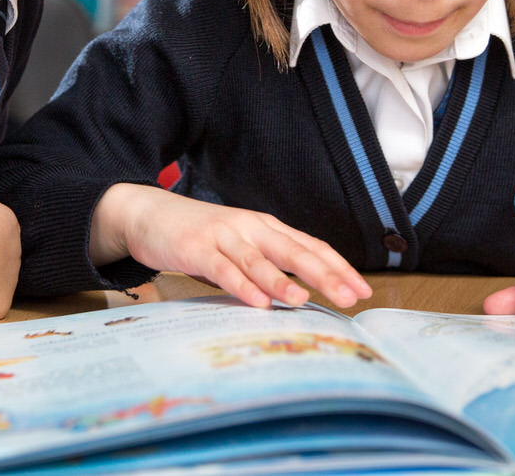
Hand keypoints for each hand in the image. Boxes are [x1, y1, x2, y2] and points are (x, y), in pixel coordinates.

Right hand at [91, 183, 372, 310]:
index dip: (339, 267)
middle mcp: (251, 228)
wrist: (150, 213)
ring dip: (282, 281)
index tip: (363, 289)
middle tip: (351, 297)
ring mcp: (224, 236)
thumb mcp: (241, 244)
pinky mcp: (197, 249)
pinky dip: (242, 286)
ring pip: (259, 260)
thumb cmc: (201, 234)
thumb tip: (305, 292)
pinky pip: (223, 269)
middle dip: (325, 275)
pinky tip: (257, 302)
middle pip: (295, 251)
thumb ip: (269, 263)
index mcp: (267, 227)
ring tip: (304, 300)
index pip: (311, 246)